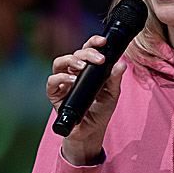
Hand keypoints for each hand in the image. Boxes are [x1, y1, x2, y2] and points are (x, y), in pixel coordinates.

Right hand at [46, 35, 127, 164]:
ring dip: (71, 61)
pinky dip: (60, 79)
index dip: (93, 42)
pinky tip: (72, 82)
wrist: (90, 131)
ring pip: (59, 63)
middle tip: (99, 59)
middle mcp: (73, 72)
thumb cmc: (100, 110)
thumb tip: (121, 64)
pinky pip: (51, 82)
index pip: (87, 49)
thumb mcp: (112, 94)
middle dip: (87, 53)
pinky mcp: (55, 95)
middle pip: (75, 54)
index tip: (103, 41)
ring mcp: (63, 83)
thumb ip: (115, 79)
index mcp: (87, 69)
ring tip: (83, 67)